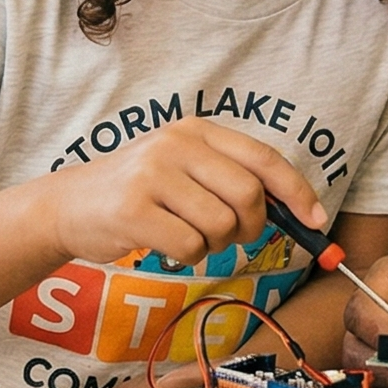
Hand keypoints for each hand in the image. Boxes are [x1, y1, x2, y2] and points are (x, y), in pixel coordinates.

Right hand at [39, 119, 327, 269]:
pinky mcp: (134, 209)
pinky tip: (165, 244)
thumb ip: (232, 178)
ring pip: (221, 226)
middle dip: (251, 226)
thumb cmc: (140, 192)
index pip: (263, 158)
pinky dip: (187, 257)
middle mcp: (175, 144)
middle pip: (248, 195)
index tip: (317, 221)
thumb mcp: (184, 167)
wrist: (70, 204)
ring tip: (186, 234)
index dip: (297, 192)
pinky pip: (190, 247)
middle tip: (233, 236)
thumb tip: (297, 211)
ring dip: (213, 244)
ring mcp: (152, 174)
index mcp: (196, 129)